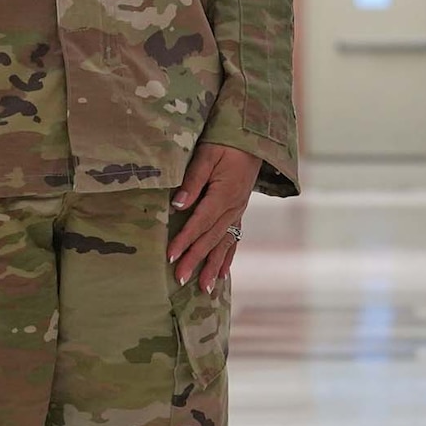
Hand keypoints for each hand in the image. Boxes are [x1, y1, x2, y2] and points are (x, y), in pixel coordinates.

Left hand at [167, 142, 263, 293]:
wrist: (254, 138)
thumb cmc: (227, 142)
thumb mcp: (207, 154)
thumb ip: (192, 180)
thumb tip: (177, 205)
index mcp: (224, 194)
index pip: (200, 222)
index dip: (185, 240)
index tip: (170, 256)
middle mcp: (233, 207)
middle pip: (211, 238)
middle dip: (196, 260)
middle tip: (180, 279)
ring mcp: (238, 211)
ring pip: (224, 243)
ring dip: (213, 266)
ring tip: (204, 288)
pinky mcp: (239, 211)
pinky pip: (234, 238)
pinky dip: (227, 257)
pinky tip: (222, 273)